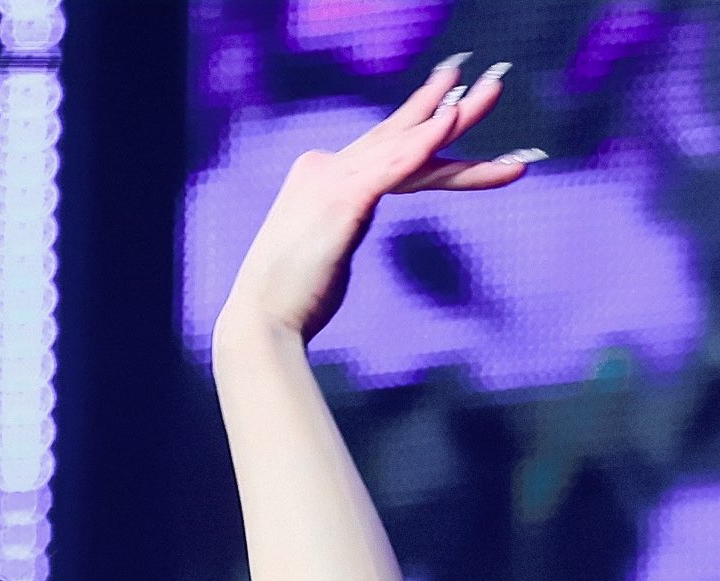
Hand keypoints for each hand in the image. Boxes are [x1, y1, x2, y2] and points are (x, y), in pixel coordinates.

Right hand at [213, 54, 538, 349]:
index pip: (384, 147)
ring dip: (454, 121)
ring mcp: (333, 179)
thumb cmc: (291, 300)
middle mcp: (326, 167)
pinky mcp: (343, 199)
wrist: (262, 320)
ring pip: (407, 148)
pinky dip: (423, 142)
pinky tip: (450, 122)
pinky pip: (393, 165)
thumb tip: (346, 230)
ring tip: (492, 93)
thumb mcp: (320, 249)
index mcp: (320, 177)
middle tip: (493, 84)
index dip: (422, 124)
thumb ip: (339, 226)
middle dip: (450, 110)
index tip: (452, 100)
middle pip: (401, 136)